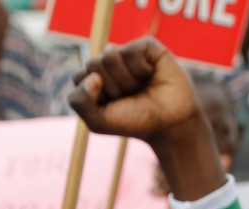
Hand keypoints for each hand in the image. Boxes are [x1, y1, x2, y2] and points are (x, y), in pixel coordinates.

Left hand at [67, 39, 221, 201]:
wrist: (169, 123)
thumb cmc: (134, 122)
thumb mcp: (98, 121)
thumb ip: (79, 101)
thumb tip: (92, 76)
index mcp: (94, 79)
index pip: (79, 77)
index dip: (94, 96)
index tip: (112, 106)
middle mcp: (109, 64)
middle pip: (93, 64)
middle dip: (111, 88)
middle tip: (129, 97)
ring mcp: (127, 54)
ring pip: (111, 55)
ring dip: (126, 80)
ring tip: (140, 87)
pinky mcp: (146, 46)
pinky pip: (132, 50)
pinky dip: (141, 68)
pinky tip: (150, 75)